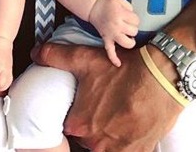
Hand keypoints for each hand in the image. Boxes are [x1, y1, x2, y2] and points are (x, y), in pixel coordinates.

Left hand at [33, 42, 181, 151]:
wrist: (161, 77)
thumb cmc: (123, 70)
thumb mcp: (85, 58)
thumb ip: (55, 56)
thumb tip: (35, 54)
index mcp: (80, 124)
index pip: (71, 127)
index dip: (79, 115)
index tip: (87, 107)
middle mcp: (97, 142)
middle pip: (89, 140)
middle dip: (95, 126)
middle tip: (105, 110)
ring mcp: (118, 150)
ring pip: (106, 147)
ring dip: (110, 136)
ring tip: (118, 117)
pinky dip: (125, 143)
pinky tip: (130, 126)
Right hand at [88, 0, 138, 66]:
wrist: (94, 7)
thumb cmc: (108, 2)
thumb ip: (129, 6)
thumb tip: (134, 18)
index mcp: (120, 14)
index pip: (136, 20)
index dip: (135, 18)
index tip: (130, 16)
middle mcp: (116, 25)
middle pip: (133, 31)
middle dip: (133, 27)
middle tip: (128, 23)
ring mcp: (111, 34)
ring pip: (126, 43)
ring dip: (130, 41)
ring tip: (129, 37)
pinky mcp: (106, 39)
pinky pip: (109, 51)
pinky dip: (113, 58)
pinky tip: (118, 64)